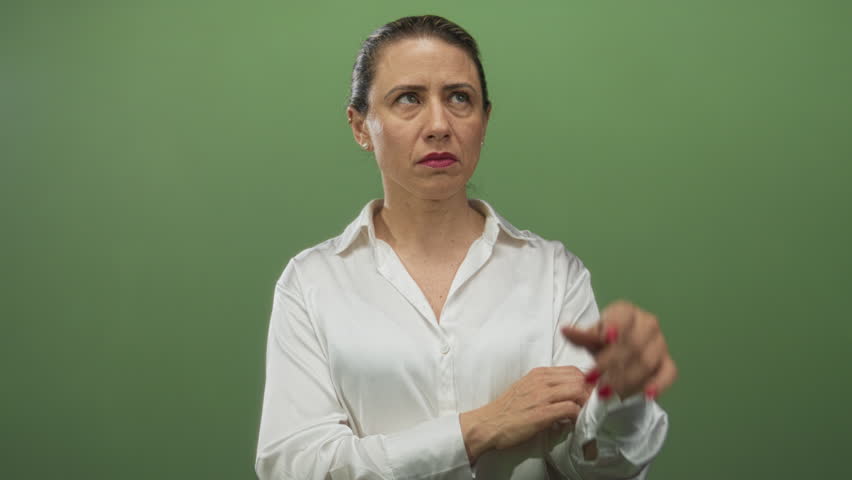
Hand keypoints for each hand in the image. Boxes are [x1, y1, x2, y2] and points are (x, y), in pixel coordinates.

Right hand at [460, 366, 591, 462]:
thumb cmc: (506, 410)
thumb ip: (545, 386)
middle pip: (579, 378)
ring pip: (578, 390)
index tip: (587, 395)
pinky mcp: (542, 413)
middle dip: (589, 392)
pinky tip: (573, 423)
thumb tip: (564, 391)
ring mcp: (542, 396)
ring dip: (585, 404)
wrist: (488, 424)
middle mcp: (541, 381)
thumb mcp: (526, 388)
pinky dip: (577, 416)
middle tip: (590, 406)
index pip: (573, 370)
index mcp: (538, 373)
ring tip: (583, 414)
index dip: (585, 382)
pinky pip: (571, 409)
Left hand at [561, 300, 677, 399]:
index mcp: (627, 312)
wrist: (618, 351)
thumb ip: (581, 336)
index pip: (622, 319)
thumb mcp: (590, 337)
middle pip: (633, 344)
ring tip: (606, 393)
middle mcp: (648, 324)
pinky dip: (659, 384)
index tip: (604, 340)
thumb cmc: (603, 341)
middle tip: (594, 380)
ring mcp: (660, 344)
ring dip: (626, 379)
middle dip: (612, 364)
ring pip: (647, 362)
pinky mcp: (667, 362)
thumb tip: (565, 330)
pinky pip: (668, 374)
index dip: (614, 328)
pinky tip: (646, 395)